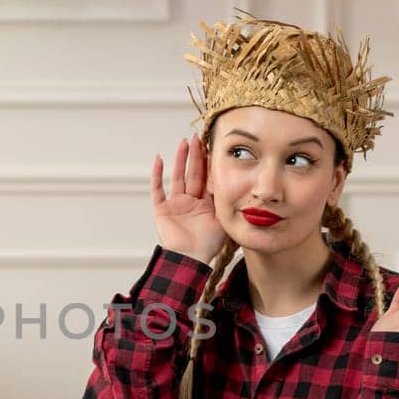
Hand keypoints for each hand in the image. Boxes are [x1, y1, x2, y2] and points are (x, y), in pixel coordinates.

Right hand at [151, 134, 225, 263]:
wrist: (190, 260)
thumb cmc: (208, 245)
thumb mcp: (224, 220)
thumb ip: (228, 202)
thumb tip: (241, 184)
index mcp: (205, 205)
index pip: (207, 178)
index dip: (209, 163)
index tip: (212, 147)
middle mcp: (190, 202)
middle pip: (193, 174)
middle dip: (196, 156)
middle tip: (198, 138)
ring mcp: (175, 205)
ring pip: (177, 177)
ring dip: (180, 160)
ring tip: (184, 142)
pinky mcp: (161, 210)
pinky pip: (158, 189)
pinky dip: (157, 174)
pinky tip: (159, 159)